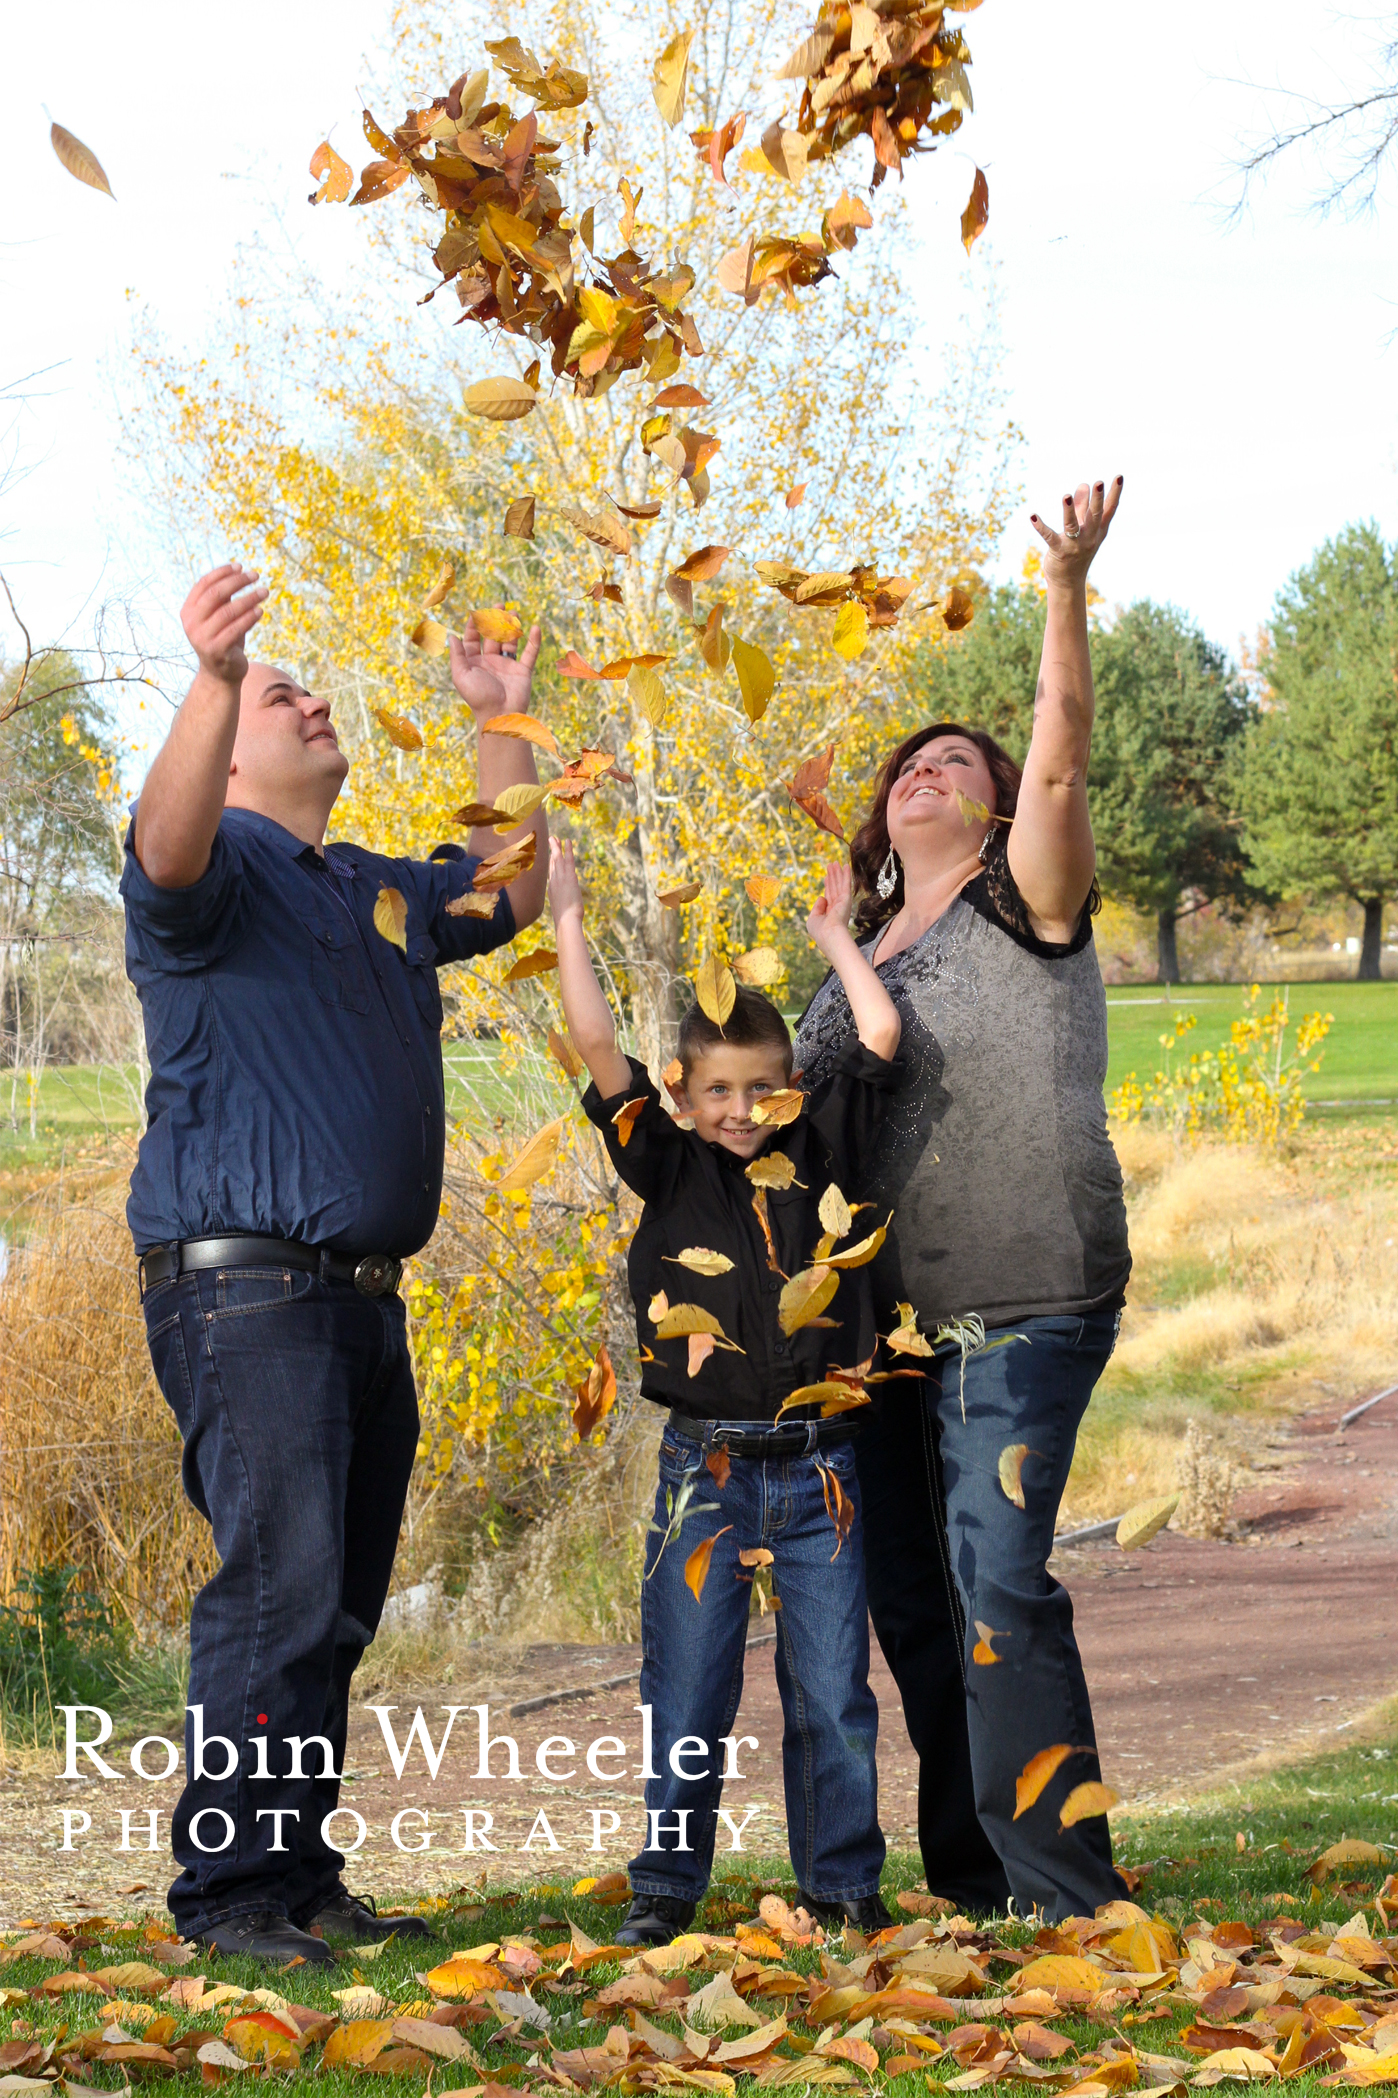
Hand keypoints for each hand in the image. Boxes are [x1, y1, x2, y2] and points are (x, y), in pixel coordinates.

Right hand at [181, 565, 267, 683]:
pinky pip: (236, 629)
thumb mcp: (219, 616)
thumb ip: (223, 598)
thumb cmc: (223, 638)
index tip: (240, 566)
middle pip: (215, 594)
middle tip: (256, 575)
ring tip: (264, 591)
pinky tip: (261, 610)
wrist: (220, 674)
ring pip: (228, 611)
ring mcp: (202, 638)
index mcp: (188, 611)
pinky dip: (250, 617)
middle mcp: (191, 623)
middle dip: (237, 582)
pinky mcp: (217, 650)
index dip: (222, 573)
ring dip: (249, 598)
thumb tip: (239, 572)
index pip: (203, 584)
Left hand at [450, 609, 542, 717]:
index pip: (472, 639)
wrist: (500, 715)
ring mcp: (507, 665)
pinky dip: (534, 641)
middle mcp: (490, 661)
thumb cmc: (478, 697)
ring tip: (514, 612)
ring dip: (512, 627)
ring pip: (510, 641)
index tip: (475, 613)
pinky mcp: (523, 671)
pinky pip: (530, 654)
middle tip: (499, 605)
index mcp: (474, 662)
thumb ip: (457, 656)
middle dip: (495, 620)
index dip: (473, 625)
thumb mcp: (461, 675)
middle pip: (492, 636)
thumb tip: (452, 637)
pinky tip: (535, 628)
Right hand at [549, 837, 584, 927]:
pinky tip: (567, 841)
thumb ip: (563, 908)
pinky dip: (568, 849)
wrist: (566, 921)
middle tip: (551, 841)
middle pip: (552, 863)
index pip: (551, 873)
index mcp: (552, 890)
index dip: (551, 863)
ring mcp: (560, 878)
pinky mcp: (569, 876)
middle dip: (552, 851)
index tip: (550, 855)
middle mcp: (554, 881)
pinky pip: (568, 859)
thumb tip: (565, 915)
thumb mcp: (562, 912)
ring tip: (555, 837)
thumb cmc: (565, 921)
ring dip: (556, 847)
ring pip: (558, 858)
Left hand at [806, 858, 854, 955]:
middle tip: (831, 864)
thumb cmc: (819, 930)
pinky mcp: (846, 899)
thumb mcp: (813, 919)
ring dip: (838, 873)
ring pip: (839, 884)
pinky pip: (846, 884)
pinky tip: (846, 866)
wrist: (829, 935)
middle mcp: (837, 907)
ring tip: (835, 862)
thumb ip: (817, 907)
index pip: (828, 895)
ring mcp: (842, 902)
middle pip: (834, 887)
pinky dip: (846, 875)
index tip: (826, 876)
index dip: (827, 885)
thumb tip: (822, 897)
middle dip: (833, 876)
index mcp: (829, 913)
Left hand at [1030, 477, 1122, 589]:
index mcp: (1098, 530)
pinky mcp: (1059, 551)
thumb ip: (1083, 507)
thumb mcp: (1083, 529)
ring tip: (1066, 496)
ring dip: (1070, 510)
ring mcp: (1075, 545)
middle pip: (1095, 515)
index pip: (1109, 509)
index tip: (1119, 477)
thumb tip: (1084, 484)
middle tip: (1099, 483)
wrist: (1068, 582)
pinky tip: (1033, 516)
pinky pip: (1049, 537)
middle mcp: (1089, 537)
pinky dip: (1041, 527)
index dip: (1115, 493)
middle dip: (1097, 499)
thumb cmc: (1076, 551)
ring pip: (1072, 525)